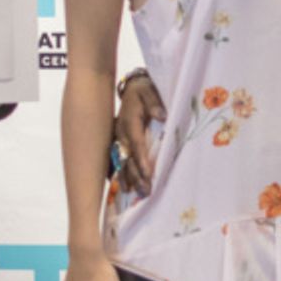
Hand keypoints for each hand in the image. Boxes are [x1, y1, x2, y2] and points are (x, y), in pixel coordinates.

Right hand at [114, 74, 166, 194]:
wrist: (132, 87)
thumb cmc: (144, 90)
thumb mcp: (149, 91)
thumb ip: (154, 102)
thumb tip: (161, 115)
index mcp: (129, 121)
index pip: (137, 143)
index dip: (142, 159)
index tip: (149, 174)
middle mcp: (121, 132)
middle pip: (128, 157)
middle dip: (136, 175)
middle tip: (146, 191)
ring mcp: (118, 139)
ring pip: (122, 161)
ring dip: (128, 178)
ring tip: (135, 193)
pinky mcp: (119, 143)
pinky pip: (118, 161)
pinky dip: (121, 174)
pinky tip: (125, 188)